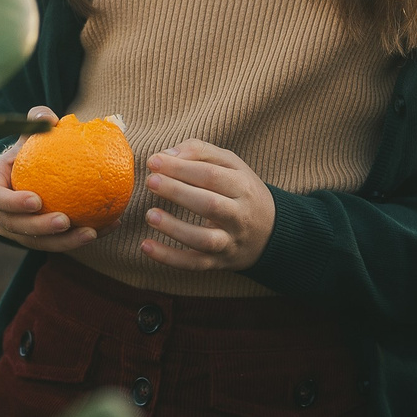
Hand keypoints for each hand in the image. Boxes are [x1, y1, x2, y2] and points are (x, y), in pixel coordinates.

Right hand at [0, 107, 102, 253]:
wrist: (31, 173)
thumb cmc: (30, 149)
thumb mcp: (30, 133)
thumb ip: (38, 121)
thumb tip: (47, 117)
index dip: (11, 203)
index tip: (36, 200)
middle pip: (15, 226)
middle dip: (40, 227)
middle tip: (65, 221)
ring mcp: (17, 230)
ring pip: (37, 242)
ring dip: (64, 241)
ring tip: (91, 232)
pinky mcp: (38, 240)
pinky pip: (58, 243)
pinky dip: (82, 237)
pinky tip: (109, 226)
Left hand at [141, 140, 274, 271]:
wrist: (271, 232)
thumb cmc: (241, 190)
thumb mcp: (231, 164)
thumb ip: (200, 152)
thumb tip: (166, 154)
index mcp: (243, 187)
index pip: (211, 175)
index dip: (180, 167)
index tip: (153, 161)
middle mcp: (239, 216)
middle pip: (209, 205)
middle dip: (177, 192)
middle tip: (151, 181)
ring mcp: (229, 242)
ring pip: (203, 239)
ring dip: (174, 228)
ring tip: (149, 214)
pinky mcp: (218, 262)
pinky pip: (194, 263)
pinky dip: (169, 258)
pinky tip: (145, 246)